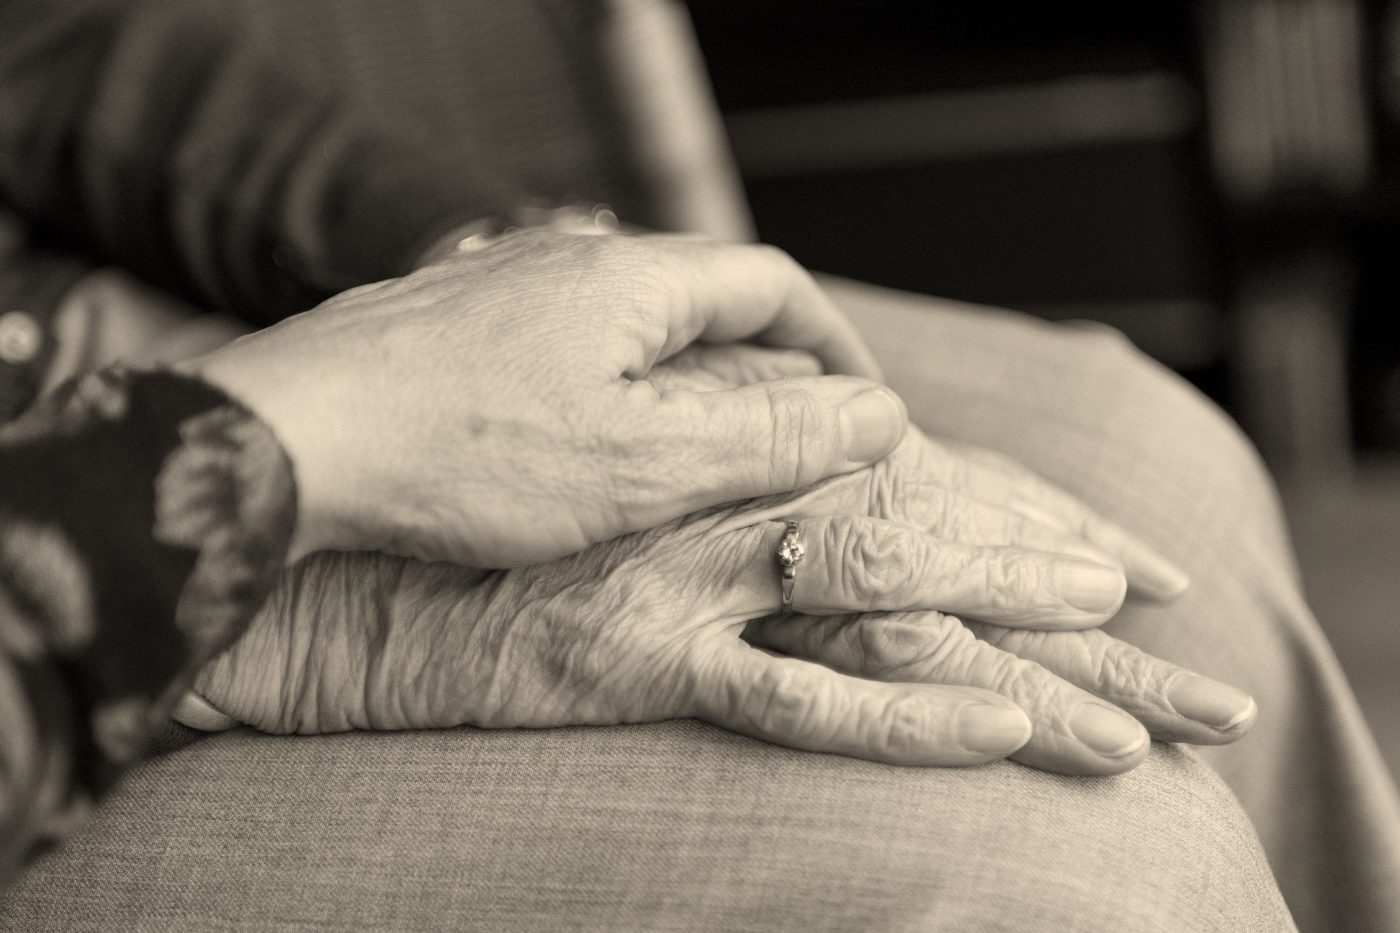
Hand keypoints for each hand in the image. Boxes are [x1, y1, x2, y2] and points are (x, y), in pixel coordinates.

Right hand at [185, 469, 1246, 774]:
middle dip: (1042, 564)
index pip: (899, 480)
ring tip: (1127, 671)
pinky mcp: (649, 658)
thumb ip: (701, 493)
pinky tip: (1000, 729)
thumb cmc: (488, 537)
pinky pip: (800, 695)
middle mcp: (722, 505)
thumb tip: (775, 499)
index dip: (1003, 512)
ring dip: (1010, 623)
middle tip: (1150, 598)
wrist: (360, 573)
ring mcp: (693, 579)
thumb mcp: (613, 502)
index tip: (1100, 549)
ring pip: (887, 594)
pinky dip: (906, 714)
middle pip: (920, 529)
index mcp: (724, 463)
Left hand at [186, 231, 902, 566]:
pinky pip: (563, 345)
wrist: (286, 442)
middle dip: (764, 360)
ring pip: (630, 322)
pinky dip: (608, 389)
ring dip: (684, 377)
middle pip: (704, 294)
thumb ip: (767, 436)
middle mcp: (570, 260)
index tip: (863, 407)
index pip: (774, 283)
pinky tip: (585, 447)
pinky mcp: (451, 326)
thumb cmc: (459, 453)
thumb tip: (876, 415)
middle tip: (790, 437)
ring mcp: (504, 286)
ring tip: (697, 452)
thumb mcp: (642, 462)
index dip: (833, 344)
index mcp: (633, 280)